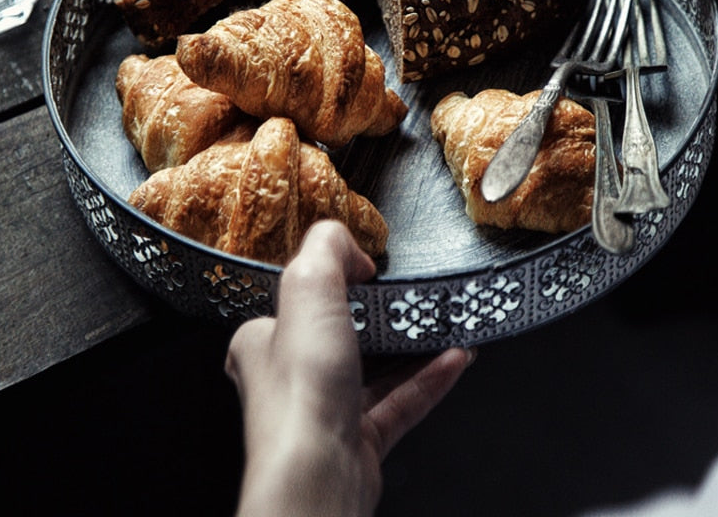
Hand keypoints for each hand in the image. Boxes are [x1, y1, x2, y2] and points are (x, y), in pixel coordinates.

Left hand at [225, 220, 474, 516]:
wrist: (318, 475)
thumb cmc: (300, 393)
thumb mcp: (307, 289)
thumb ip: (325, 249)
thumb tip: (345, 242)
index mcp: (264, 342)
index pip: (298, 300)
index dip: (332, 281)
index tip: (367, 269)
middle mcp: (289, 379)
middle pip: (342, 335)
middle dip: (382, 317)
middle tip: (412, 298)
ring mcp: (326, 410)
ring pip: (377, 371)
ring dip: (414, 349)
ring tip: (445, 326)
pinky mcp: (359, 439)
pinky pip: (401, 402)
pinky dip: (429, 380)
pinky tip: (454, 361)